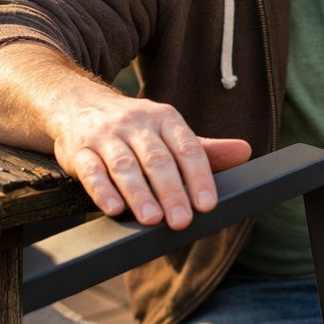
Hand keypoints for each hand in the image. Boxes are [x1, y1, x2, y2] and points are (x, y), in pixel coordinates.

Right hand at [0, 44, 251, 231]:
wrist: (77, 104)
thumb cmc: (134, 129)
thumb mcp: (170, 132)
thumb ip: (205, 149)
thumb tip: (246, 152)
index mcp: (164, 118)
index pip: (187, 147)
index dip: (198, 176)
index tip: (207, 204)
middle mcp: (135, 124)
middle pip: (156, 159)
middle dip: (171, 191)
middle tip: (182, 220)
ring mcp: (105, 136)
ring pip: (124, 166)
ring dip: (139, 194)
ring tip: (153, 220)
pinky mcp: (78, 150)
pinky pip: (90, 171)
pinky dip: (102, 190)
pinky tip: (114, 209)